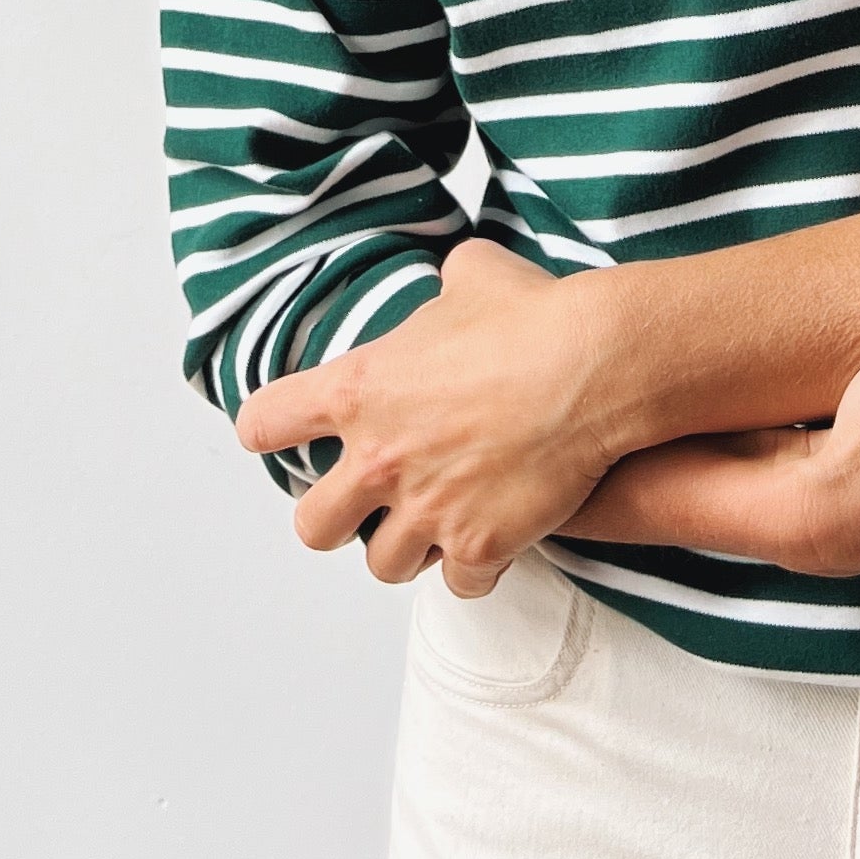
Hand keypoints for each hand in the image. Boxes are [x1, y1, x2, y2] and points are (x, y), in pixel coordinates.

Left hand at [234, 238, 624, 591]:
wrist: (594, 365)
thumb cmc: (532, 314)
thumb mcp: (471, 274)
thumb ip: (443, 288)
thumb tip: (457, 283)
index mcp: (359, 390)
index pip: (265, 423)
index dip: (268, 430)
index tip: (282, 433)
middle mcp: (380, 459)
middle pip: (313, 527)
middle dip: (335, 517)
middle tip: (365, 500)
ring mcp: (429, 510)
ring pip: (384, 565)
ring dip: (406, 547)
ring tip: (434, 522)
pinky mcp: (480, 546)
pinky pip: (460, 584)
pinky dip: (474, 568)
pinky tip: (492, 538)